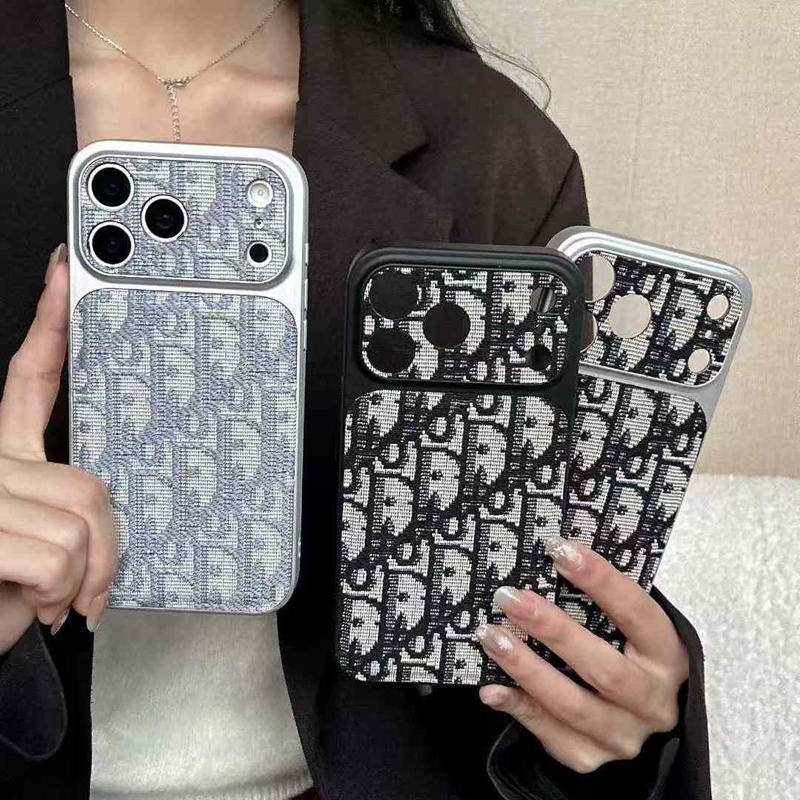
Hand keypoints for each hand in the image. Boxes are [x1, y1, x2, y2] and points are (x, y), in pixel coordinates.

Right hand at [0, 246, 116, 654]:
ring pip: (81, 521)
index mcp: (3, 456)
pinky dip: (62, 594)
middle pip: (90, 483)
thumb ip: (63, 501)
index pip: (29, 377)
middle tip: (86, 583)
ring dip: (82, 579)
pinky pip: (61, 554)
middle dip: (105, 546)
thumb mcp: (37, 537)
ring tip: (53, 599)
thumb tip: (99, 513)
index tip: (64, 274)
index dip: (49, 323)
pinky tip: (37, 606)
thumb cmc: (1, 592)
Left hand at [477, 539, 688, 773]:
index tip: (560, 549)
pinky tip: (491, 687)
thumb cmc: (623, 652)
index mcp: (668, 656)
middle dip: (552, 630)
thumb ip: (600, 602)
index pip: (638, 613)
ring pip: (572, 705)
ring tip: (490, 635)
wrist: (631, 715)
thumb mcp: (626, 628)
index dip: (600, 580)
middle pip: (603, 668)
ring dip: (526, 668)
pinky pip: (549, 733)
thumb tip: (552, 553)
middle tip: (510, 597)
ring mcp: (623, 735)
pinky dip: (518, 707)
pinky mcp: (590, 757)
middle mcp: (654, 702)